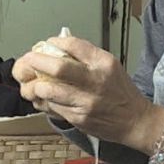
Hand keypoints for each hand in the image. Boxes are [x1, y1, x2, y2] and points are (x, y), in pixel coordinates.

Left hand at [13, 36, 163, 152]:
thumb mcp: (110, 65)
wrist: (135, 121)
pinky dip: (42, 101)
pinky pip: (51, 108)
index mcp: (104, 63)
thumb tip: (57, 46)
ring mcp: (86, 102)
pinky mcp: (78, 118)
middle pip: (58, 67)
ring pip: (49, 91)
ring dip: (35, 86)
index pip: (73, 45)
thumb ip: (86, 55)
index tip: (47, 44)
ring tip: (33, 83)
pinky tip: (43, 98)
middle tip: (28, 60)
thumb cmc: (121, 92)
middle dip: (36, 62)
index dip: (54, 42)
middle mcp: (95, 81)